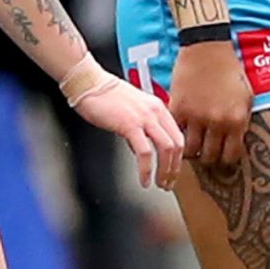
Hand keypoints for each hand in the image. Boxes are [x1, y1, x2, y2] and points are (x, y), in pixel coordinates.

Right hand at [72, 74, 184, 189]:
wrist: (90, 84)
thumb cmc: (107, 96)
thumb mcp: (133, 111)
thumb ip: (142, 130)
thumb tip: (142, 151)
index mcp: (159, 108)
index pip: (178, 136)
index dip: (179, 157)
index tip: (174, 171)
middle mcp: (156, 112)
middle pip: (177, 144)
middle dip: (175, 168)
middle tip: (170, 183)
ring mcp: (145, 118)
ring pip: (166, 149)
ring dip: (165, 171)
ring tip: (160, 184)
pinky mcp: (130, 125)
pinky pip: (145, 152)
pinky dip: (146, 170)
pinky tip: (144, 179)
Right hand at [170, 41, 253, 174]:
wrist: (207, 49)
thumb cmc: (229, 70)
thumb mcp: (246, 96)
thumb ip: (242, 120)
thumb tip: (238, 140)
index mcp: (236, 120)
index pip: (231, 155)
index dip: (226, 160)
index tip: (223, 159)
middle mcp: (216, 122)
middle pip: (209, 156)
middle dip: (208, 158)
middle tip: (206, 155)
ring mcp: (195, 117)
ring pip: (190, 150)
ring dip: (191, 151)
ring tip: (192, 147)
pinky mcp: (177, 109)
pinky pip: (175, 132)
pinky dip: (178, 135)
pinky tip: (181, 133)